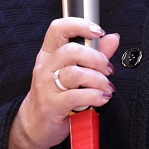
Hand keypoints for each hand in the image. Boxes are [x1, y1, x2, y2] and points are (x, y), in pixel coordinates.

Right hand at [9, 18, 119, 148]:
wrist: (36, 124)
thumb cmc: (55, 94)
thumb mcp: (72, 71)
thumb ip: (94, 53)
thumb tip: (113, 38)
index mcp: (49, 53)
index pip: (58, 28)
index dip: (80, 25)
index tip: (99, 31)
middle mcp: (45, 67)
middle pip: (71, 51)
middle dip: (97, 58)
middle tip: (108, 69)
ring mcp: (46, 86)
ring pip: (75, 74)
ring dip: (99, 80)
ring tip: (107, 87)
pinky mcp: (52, 105)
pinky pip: (76, 96)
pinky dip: (94, 96)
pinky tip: (102, 98)